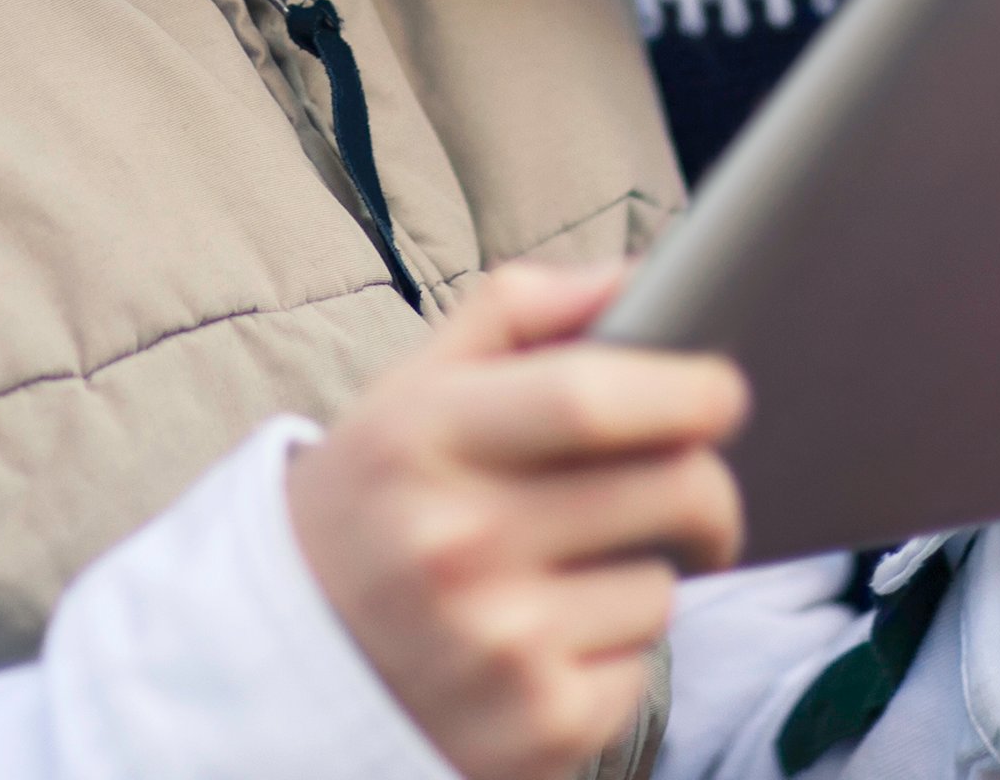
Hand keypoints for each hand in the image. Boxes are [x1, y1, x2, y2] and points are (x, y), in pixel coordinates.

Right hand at [286, 260, 747, 779]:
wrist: (274, 674)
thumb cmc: (375, 507)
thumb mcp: (409, 393)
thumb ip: (520, 310)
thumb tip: (639, 271)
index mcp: (422, 440)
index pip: (592, 396)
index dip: (688, 387)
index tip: (725, 391)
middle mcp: (453, 546)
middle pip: (670, 489)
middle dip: (709, 486)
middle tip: (694, 488)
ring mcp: (494, 646)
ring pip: (663, 585)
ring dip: (648, 577)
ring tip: (571, 577)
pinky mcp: (534, 729)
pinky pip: (641, 668)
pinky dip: (616, 656)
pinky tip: (551, 646)